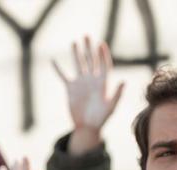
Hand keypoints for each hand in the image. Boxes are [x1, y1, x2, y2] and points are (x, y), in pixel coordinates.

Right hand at [53, 37, 123, 152]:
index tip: (101, 44)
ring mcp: (80, 83)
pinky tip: (53, 60)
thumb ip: (117, 94)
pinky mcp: (70, 88)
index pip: (103, 64)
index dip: (102, 54)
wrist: (87, 127)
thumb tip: (124, 81)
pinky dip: (58, 69)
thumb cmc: (101, 119)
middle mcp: (91, 80)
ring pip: (78, 64)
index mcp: (102, 82)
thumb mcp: (111, 107)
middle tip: (87, 36)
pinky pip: (63, 76)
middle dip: (89, 48)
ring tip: (74, 42)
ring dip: (76, 54)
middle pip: (90, 60)